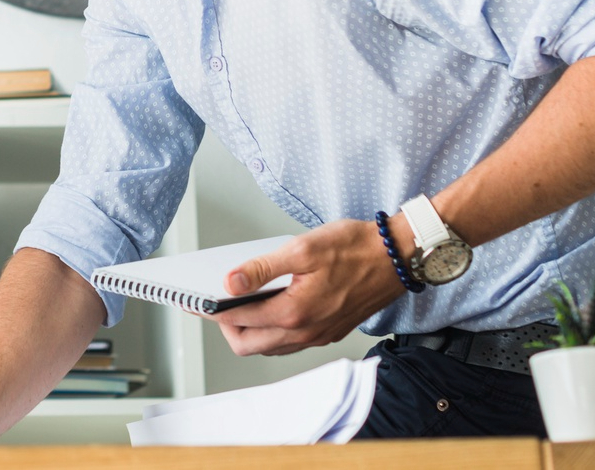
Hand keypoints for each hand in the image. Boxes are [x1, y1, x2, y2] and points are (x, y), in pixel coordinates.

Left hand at [208, 219, 404, 356]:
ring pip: (270, 347)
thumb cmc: (356, 248)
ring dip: (249, 331)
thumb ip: (262, 269)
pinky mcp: (329, 332)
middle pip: (249, 345)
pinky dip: (271, 331)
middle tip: (213, 305)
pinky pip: (290, 343)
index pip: (237, 320)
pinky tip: (268, 309)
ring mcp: (319, 335)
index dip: (211, 311)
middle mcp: (306, 331)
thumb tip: (230, 282)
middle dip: (225, 328)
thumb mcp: (302, 249)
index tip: (195, 302)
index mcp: (295, 312)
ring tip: (236, 305)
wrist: (399, 257)